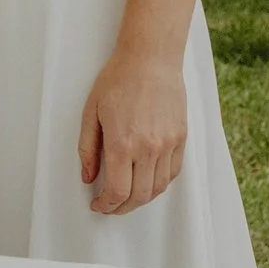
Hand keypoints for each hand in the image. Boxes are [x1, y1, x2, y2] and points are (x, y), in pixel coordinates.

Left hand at [76, 52, 187, 216]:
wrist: (150, 59)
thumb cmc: (118, 80)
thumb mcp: (91, 112)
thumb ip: (87, 149)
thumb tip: (88, 177)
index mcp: (122, 143)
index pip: (117, 192)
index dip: (107, 205)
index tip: (99, 205)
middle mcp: (148, 148)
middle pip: (139, 196)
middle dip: (122, 207)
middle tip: (111, 205)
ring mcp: (168, 144)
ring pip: (158, 188)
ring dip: (141, 199)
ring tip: (128, 195)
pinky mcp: (181, 138)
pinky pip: (173, 173)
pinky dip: (159, 184)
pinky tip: (147, 180)